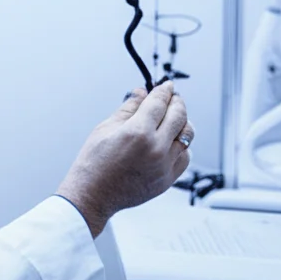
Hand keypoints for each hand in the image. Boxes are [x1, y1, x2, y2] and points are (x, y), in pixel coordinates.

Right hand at [56, 81, 193, 237]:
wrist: (93, 195)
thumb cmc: (94, 162)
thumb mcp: (105, 128)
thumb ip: (128, 109)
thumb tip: (141, 93)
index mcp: (137, 132)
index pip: (159, 103)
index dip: (164, 91)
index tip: (166, 85)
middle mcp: (156, 148)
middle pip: (179, 116)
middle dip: (177, 102)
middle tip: (172, 97)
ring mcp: (164, 165)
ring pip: (187, 136)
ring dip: (182, 122)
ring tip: (173, 118)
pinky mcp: (168, 179)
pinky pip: (185, 156)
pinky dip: (182, 145)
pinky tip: (171, 141)